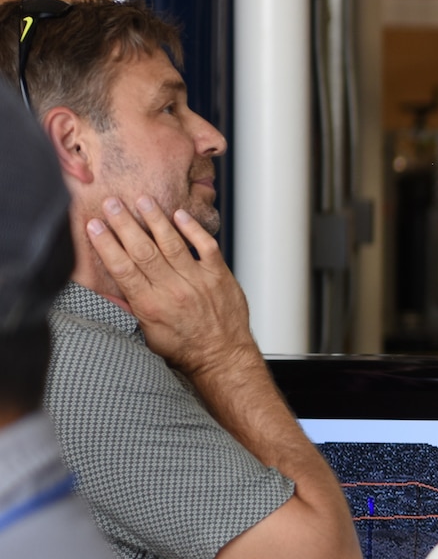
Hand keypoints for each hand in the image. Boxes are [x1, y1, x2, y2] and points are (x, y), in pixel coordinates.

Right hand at [86, 195, 256, 377]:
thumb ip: (130, 308)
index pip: (122, 268)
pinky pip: (206, 246)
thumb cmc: (185, 348)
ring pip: (172, 243)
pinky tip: (180, 215)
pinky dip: (193, 229)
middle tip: (112, 203)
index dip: (106, 244)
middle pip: (143, 250)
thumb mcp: (146, 334)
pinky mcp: (219, 276)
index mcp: (150, 305)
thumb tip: (107, 289)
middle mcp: (172, 290)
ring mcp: (197, 281)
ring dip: (155, 219)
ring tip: (142, 200)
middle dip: (125, 224)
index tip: (94, 226)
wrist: (222, 357)